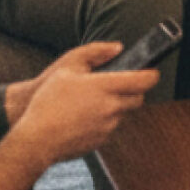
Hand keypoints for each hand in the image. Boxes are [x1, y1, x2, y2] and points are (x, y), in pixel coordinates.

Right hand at [10, 42, 154, 162]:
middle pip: (137, 99)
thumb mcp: (68, 66)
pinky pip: (110, 127)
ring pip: (123, 113)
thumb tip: (117, 48)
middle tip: (121, 84)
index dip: (152, 74)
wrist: (37, 140)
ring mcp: (108, 127)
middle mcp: (111, 108)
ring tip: (93, 101)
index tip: (153, 71)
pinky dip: (104, 121)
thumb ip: (95, 52)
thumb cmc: (48, 101)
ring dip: (117, 106)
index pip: (143, 81)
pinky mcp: (101, 141)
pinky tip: (84, 117)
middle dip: (134, 91)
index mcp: (105, 87)